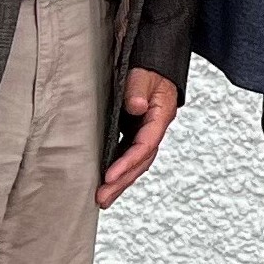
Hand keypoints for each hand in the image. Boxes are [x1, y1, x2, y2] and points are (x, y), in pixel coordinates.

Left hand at [97, 67, 181, 208]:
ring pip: (137, 163)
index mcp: (161, 116)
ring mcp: (147, 133)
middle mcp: (155, 129)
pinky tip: (109, 182)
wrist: (155, 64)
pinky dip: (120, 171)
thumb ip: (138, 89)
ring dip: (120, 182)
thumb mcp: (144, 74)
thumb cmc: (150, 68)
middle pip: (141, 162)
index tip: (109, 176)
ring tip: (103, 199)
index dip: (127, 162)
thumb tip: (136, 107)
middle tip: (102, 198)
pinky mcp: (136, 132)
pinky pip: (130, 156)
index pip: (145, 145)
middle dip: (122, 182)